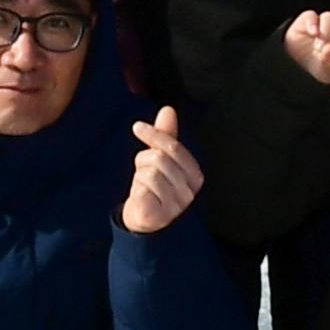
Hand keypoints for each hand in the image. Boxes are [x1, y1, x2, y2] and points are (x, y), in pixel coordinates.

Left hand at [121, 108, 201, 233]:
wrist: (146, 219)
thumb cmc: (156, 186)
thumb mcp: (161, 159)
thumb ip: (166, 135)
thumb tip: (168, 109)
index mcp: (195, 175)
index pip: (173, 147)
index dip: (154, 135)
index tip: (137, 127)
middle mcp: (189, 191)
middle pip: (158, 159)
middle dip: (143, 161)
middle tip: (143, 172)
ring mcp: (175, 206)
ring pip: (148, 174)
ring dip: (138, 178)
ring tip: (144, 187)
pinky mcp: (158, 216)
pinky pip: (141, 192)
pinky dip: (135, 192)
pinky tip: (141, 199)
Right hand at [280, 0, 329, 87]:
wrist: (297, 68)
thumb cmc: (320, 68)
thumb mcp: (327, 73)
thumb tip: (327, 47)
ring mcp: (325, 23)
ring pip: (329, 16)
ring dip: (326, 29)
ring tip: (321, 42)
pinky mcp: (307, 20)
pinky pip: (312, 16)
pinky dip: (312, 23)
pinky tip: (313, 32)